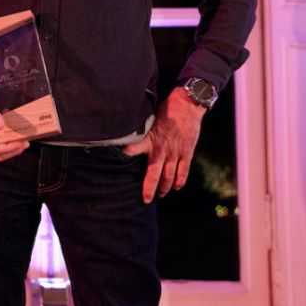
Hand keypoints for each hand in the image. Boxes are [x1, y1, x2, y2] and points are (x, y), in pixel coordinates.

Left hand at [122, 88, 206, 202]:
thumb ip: (141, 132)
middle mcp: (161, 149)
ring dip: (165, 187)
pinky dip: (180, 181)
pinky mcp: (186, 153)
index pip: (133, 149)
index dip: (126, 155)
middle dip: (149, 189)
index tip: (118, 162)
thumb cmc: (166, 110)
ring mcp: (175, 153)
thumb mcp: (148, 119)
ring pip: (169, 176)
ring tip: (160, 194)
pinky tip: (177, 188)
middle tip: (146, 199)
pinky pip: (183, 171)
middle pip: (154, 174)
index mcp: (149, 140)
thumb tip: (127, 137)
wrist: (187, 106)